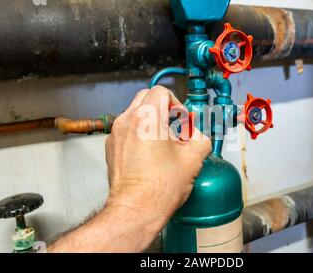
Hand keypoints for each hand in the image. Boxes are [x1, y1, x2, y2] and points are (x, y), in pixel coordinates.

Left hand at [105, 86, 210, 235]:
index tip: (182, 121)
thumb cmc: (158, 188)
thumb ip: (200, 138)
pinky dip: (140, 134)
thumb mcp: (193, 159)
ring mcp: (116, 134)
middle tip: (176, 129)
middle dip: (164, 109)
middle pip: (146, 97)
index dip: (177, 104)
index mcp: (147, 117)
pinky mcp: (112, 148)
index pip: (162, 92)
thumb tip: (197, 136)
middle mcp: (127, 121)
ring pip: (136, 113)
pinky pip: (127, 130)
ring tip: (164, 144)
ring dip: (152, 121)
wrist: (136, 210)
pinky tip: (151, 155)